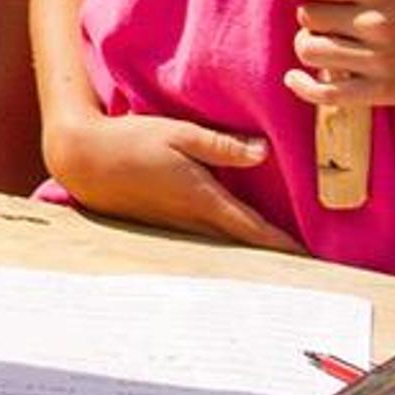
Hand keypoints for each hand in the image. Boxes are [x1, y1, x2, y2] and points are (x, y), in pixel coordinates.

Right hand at [43, 108, 297, 251]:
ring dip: (250, 247)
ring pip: (224, 242)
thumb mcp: (178, 133)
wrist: (84, 159)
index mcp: (202, 198)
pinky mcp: (165, 223)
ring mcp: (177, 225)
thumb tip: (263, 153)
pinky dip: (227, 238)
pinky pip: (206, 236)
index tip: (309, 258)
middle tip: (306, 261)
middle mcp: (193, 219)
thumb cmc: (131, 141)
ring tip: (278, 251)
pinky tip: (235, 235)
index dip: (282, 245)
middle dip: (273, 252)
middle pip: (242, 242)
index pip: (252, 229)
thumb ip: (221, 145)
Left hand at [281, 0, 394, 112]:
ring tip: (327, 39)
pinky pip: (325, 93)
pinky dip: (302, 85)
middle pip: (307, 16)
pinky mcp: (383, 90)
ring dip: (309, 43)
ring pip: (310, 51)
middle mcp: (378, 22)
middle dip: (312, 12)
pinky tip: (296, 77)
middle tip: (332, 14)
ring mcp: (380, 60)